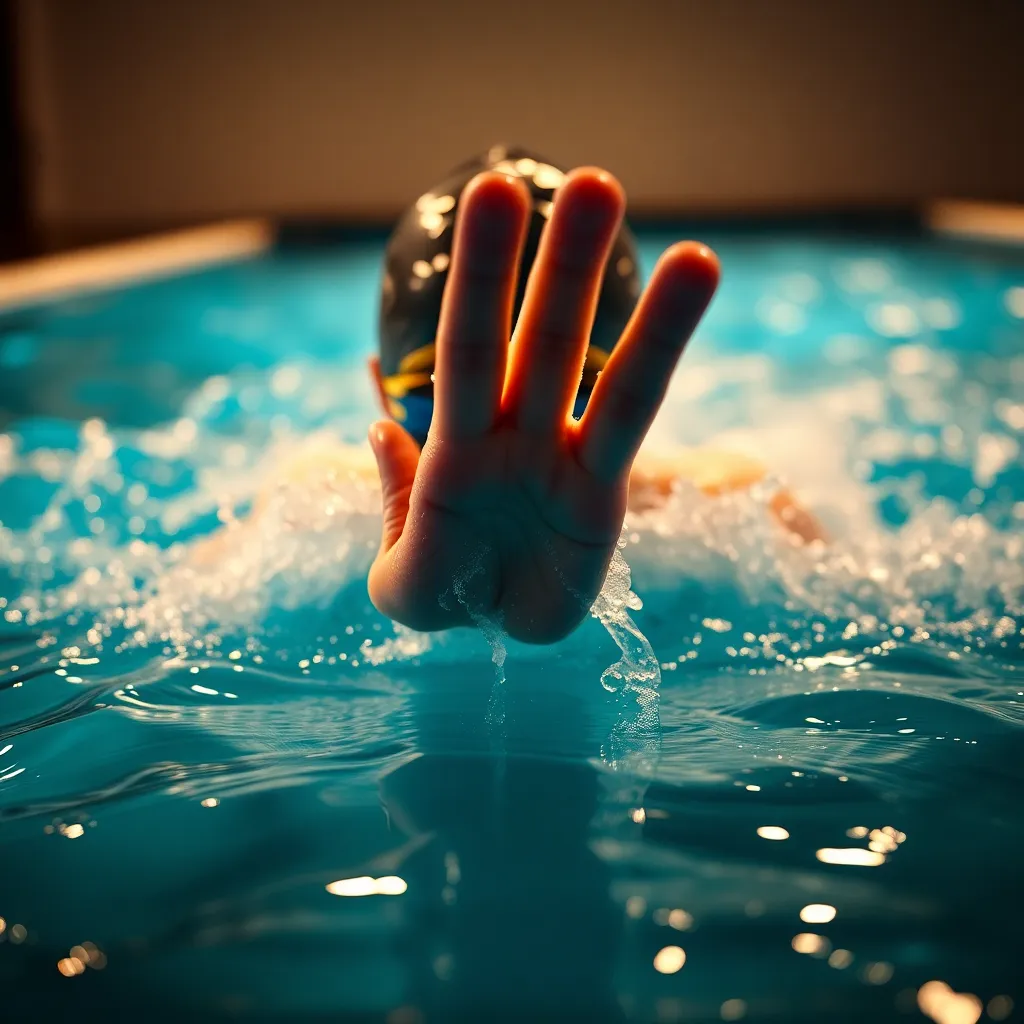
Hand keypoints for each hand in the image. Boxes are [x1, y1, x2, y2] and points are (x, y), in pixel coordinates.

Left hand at [367, 167, 718, 642]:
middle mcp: (511, 437)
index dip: (482, 285)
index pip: (466, 356)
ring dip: (618, 294)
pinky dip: (663, 348)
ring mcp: (562, 457)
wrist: (502, 637)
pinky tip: (697, 270)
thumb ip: (393, 504)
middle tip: (593, 181)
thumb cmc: (448, 599)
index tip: (492, 200)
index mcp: (453, 451)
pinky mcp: (605, 491)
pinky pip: (635, 418)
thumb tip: (381, 426)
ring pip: (595, 369)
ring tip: (646, 212)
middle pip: (533, 343)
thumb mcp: (400, 585)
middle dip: (556, 267)